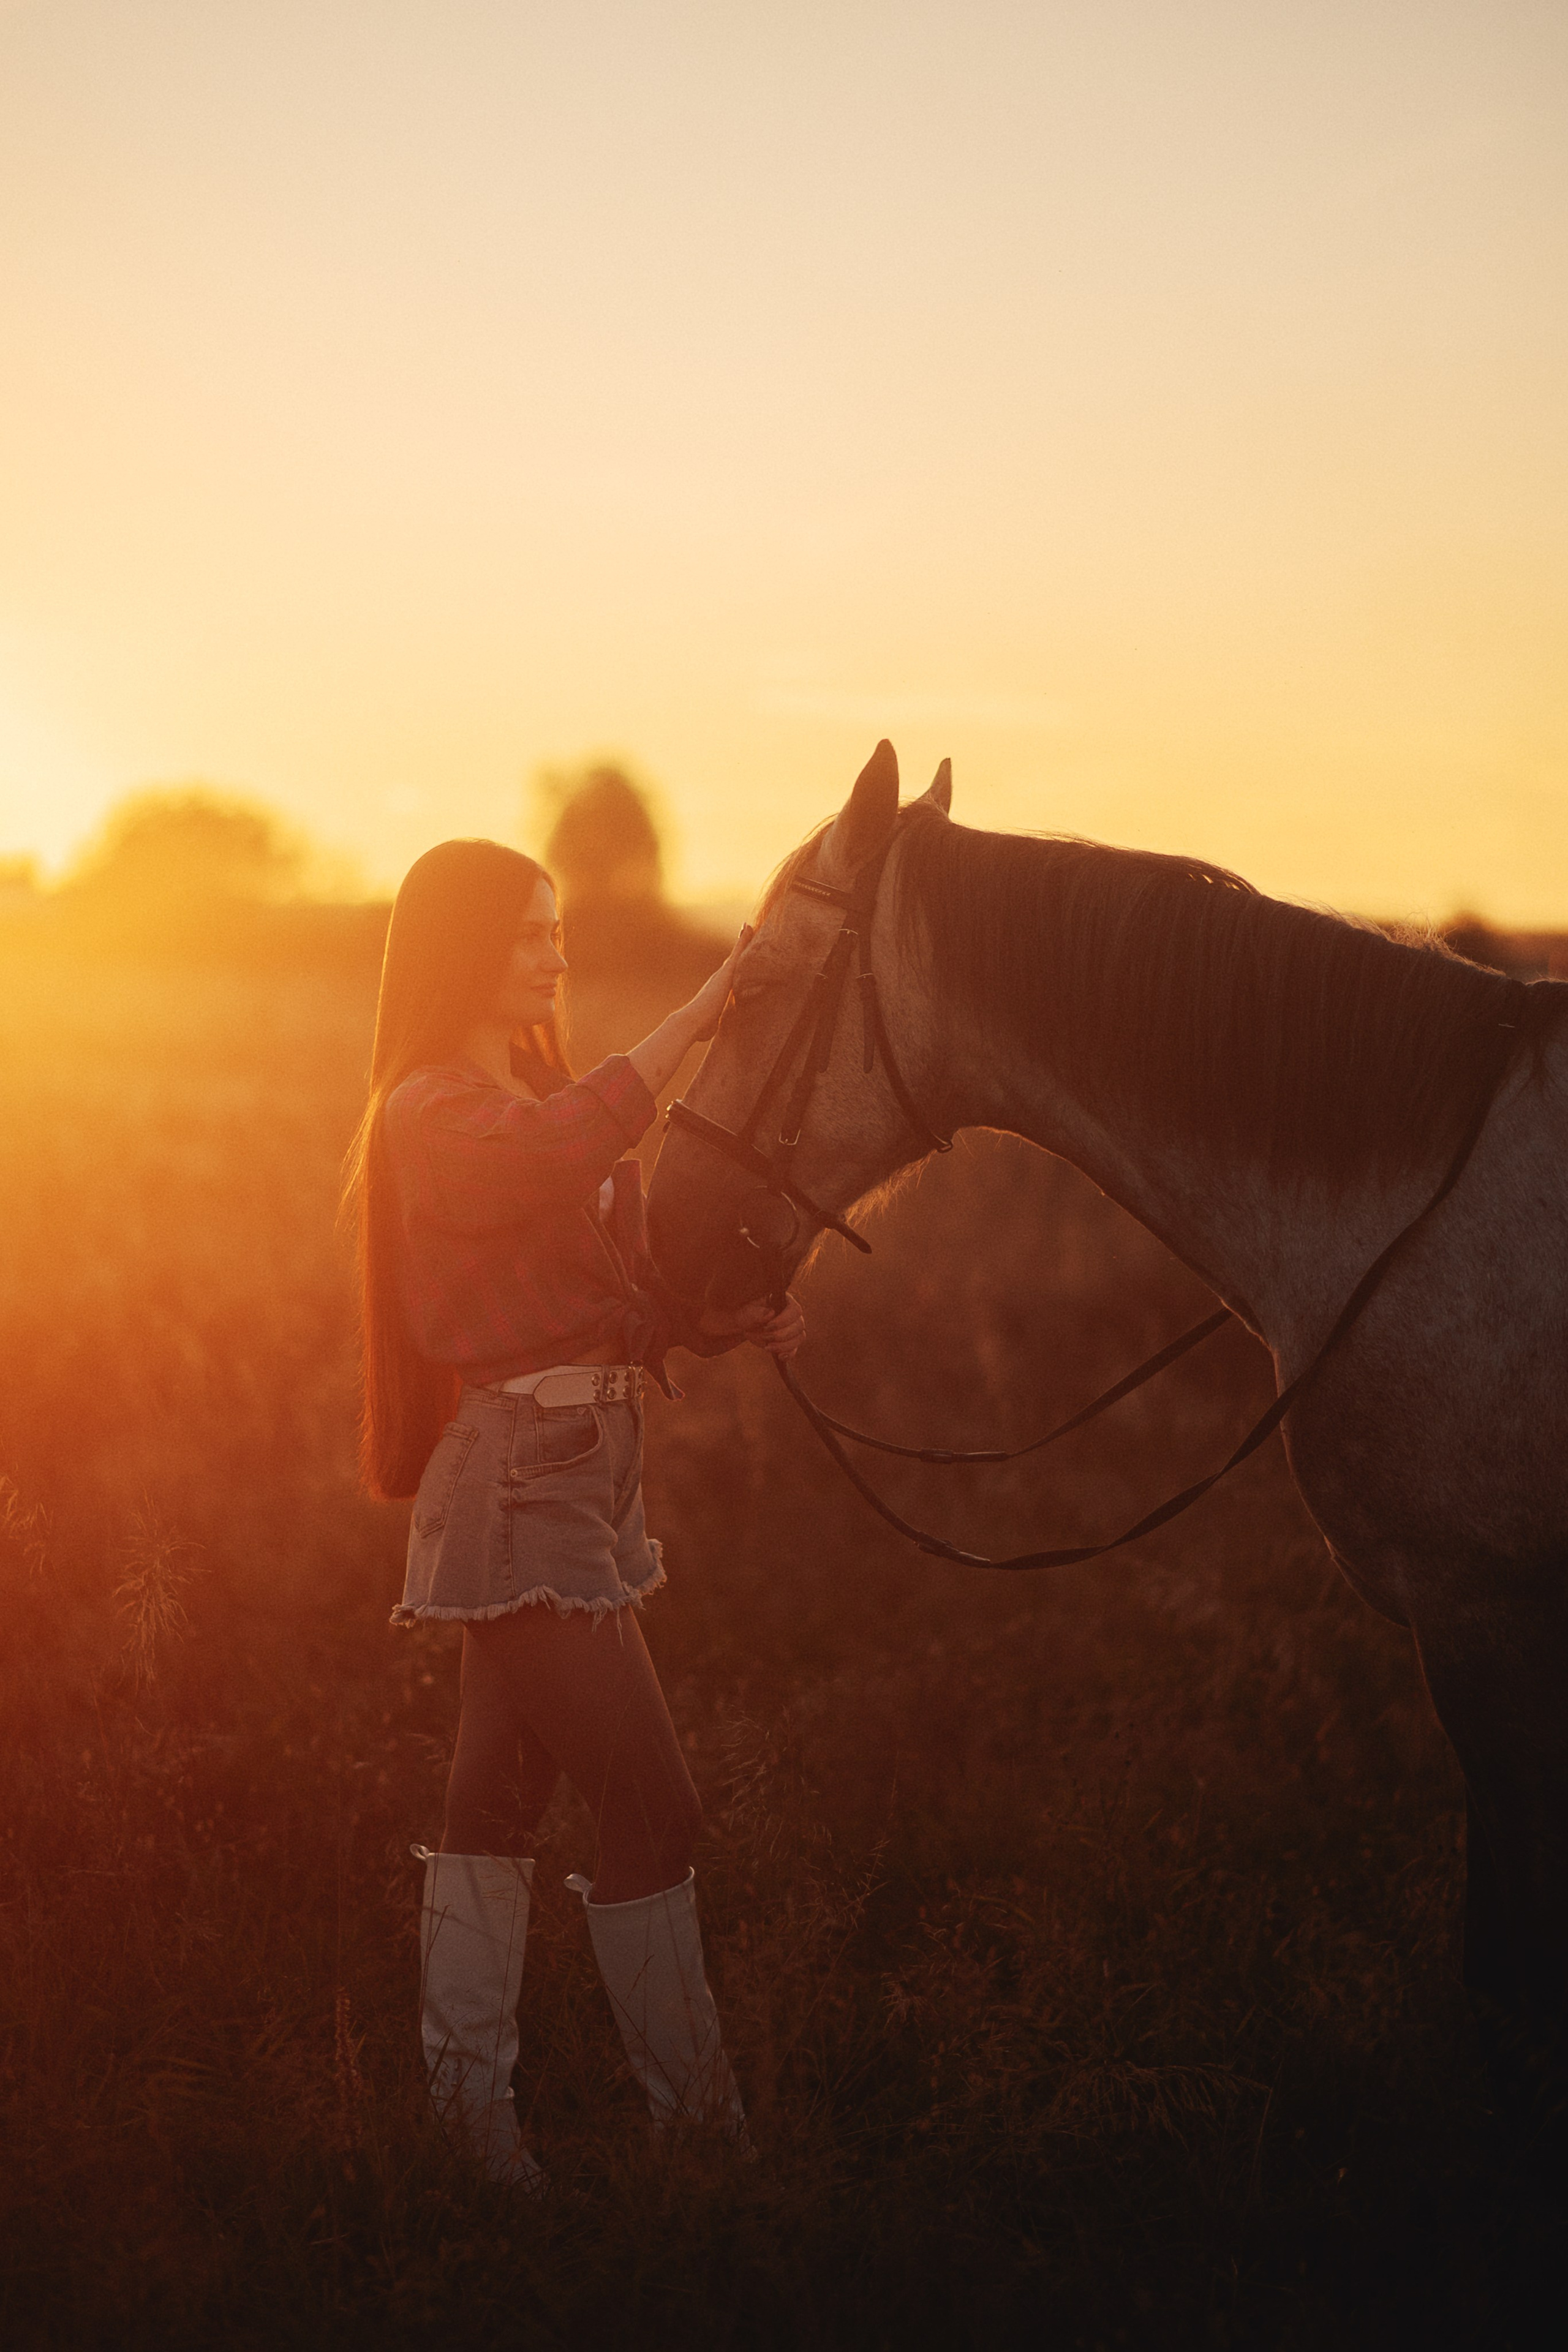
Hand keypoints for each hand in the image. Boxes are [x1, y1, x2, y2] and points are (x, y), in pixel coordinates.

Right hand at [680, 926, 752, 1044]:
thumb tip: (708, 1031)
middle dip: (739, 948)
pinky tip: (749, 927)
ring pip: (736, 952)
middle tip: (744, 933)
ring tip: (748, 926)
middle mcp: (719, 978)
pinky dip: (743, 939)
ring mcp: (722, 974)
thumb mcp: (711, 1024)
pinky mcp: (727, 972)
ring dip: (742, 939)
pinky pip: (738, 951)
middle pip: (732, 960)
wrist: (692, 1021)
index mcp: (717, 990)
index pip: (728, 975)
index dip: (733, 965)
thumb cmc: (700, 1027)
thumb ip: (712, 1023)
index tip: (735, 957)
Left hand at [699, 1292, 805, 1358]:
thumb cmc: (730, 1312)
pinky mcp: (783, 1339)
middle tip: (765, 1339)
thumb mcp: (737, 1311)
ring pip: (799, 1336)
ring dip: (785, 1345)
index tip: (767, 1327)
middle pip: (799, 1324)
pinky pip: (794, 1346)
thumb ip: (752, 1313)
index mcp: (777, 1299)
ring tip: (767, 1347)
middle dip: (782, 1335)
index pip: (794, 1309)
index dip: (784, 1320)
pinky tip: (780, 1356)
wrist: (726, 1323)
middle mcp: (785, 1311)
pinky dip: (789, 1352)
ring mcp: (786, 1325)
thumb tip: (770, 1313)